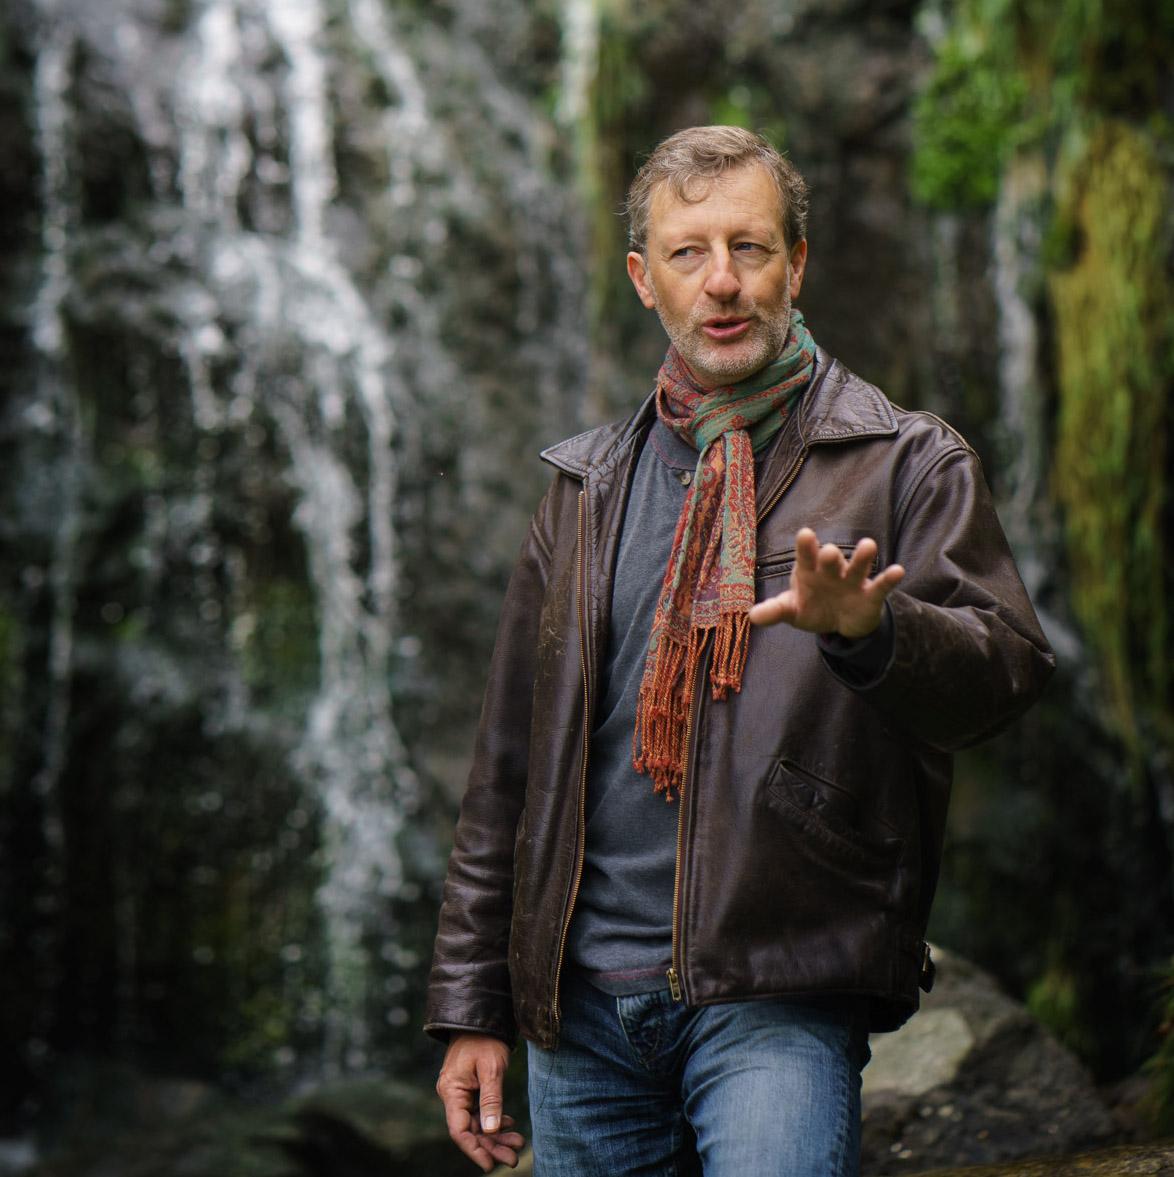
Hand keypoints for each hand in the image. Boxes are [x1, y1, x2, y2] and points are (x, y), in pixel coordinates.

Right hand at [436, 1032, 524, 1170]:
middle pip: (470, 1130)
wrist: (481, 1017)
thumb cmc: (485, 1039)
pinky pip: (480, 1111)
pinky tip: (509, 1124)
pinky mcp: (470, 1088)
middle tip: (514, 1158)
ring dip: (496, 1135)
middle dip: (491, 1146)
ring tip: (517, 1144)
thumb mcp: (491, 1069)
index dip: (475, 1150)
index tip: (491, 1165)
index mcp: (452, 1091)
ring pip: (477, 1122)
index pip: (460, 1130)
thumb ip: (491, 1100)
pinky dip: (495, 1119)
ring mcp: (461, 1091)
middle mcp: (453, 1094)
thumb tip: (491, 1131)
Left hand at [747, 528, 904, 637]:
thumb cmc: (812, 606)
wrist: (838, 622)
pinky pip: (881, 585)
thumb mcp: (791, 610)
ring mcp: (852, 581)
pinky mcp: (870, 594)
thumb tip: (752, 616)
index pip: (806, 556)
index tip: (805, 534)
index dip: (806, 547)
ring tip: (869, 546)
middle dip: (830, 556)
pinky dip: (889, 578)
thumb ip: (774, 611)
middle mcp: (831, 571)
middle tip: (829, 552)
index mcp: (809, 571)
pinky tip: (898, 570)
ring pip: (858, 566)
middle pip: (831, 559)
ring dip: (863, 557)